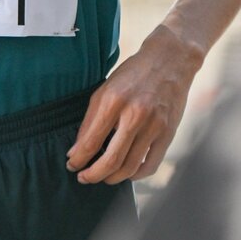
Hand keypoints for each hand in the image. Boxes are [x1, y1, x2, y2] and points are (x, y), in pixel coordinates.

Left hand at [66, 25, 201, 184]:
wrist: (168, 61)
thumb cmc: (132, 75)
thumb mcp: (104, 90)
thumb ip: (90, 119)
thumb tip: (77, 149)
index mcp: (113, 101)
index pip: (91, 141)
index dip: (78, 159)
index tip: (72, 165)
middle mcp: (134, 115)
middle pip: (111, 160)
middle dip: (93, 175)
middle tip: (84, 178)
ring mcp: (154, 126)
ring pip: (130, 166)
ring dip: (113, 178)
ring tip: (103, 177)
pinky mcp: (168, 133)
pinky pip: (151, 164)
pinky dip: (136, 175)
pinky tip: (127, 174)